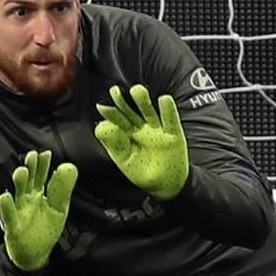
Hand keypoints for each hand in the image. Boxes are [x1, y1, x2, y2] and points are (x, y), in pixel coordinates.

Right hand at [0, 150, 77, 271]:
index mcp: (39, 196)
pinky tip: (4, 196)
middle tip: (32, 155)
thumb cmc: (45, 229)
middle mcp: (27, 201)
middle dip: (30, 169)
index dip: (43, 166)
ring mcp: (19, 212)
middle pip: (28, 182)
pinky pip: (8, 216)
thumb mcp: (59, 209)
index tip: (46, 153)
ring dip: (19, 183)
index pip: (41, 178)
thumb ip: (62, 189)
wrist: (34, 254)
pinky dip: (6, 207)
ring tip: (22, 171)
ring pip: (17, 195)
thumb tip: (70, 166)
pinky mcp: (13, 227)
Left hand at [94, 84, 189, 200]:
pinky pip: (171, 120)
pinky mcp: (174, 134)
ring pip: (149, 112)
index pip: (116, 119)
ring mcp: (157, 129)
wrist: (165, 184)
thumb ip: (113, 144)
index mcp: (125, 132)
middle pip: (131, 111)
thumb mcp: (124, 160)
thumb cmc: (142, 171)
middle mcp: (140, 127)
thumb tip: (101, 126)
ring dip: (143, 101)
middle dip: (123, 101)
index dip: (109, 112)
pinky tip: (164, 100)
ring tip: (137, 91)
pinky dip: (168, 111)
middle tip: (116, 91)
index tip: (102, 105)